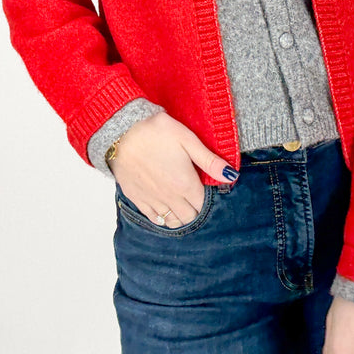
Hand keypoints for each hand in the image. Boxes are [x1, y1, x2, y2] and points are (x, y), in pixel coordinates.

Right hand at [108, 111, 237, 227]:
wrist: (121, 131)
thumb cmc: (157, 132)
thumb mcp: (188, 140)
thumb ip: (210, 161)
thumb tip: (231, 175)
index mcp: (185, 185)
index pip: (203, 206)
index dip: (206, 198)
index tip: (204, 186)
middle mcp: (170, 198)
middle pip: (189, 217)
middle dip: (195, 209)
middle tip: (194, 193)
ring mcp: (152, 200)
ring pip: (172, 222)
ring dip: (179, 215)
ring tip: (181, 201)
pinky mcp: (136, 198)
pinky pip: (153, 218)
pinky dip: (161, 216)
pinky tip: (164, 204)